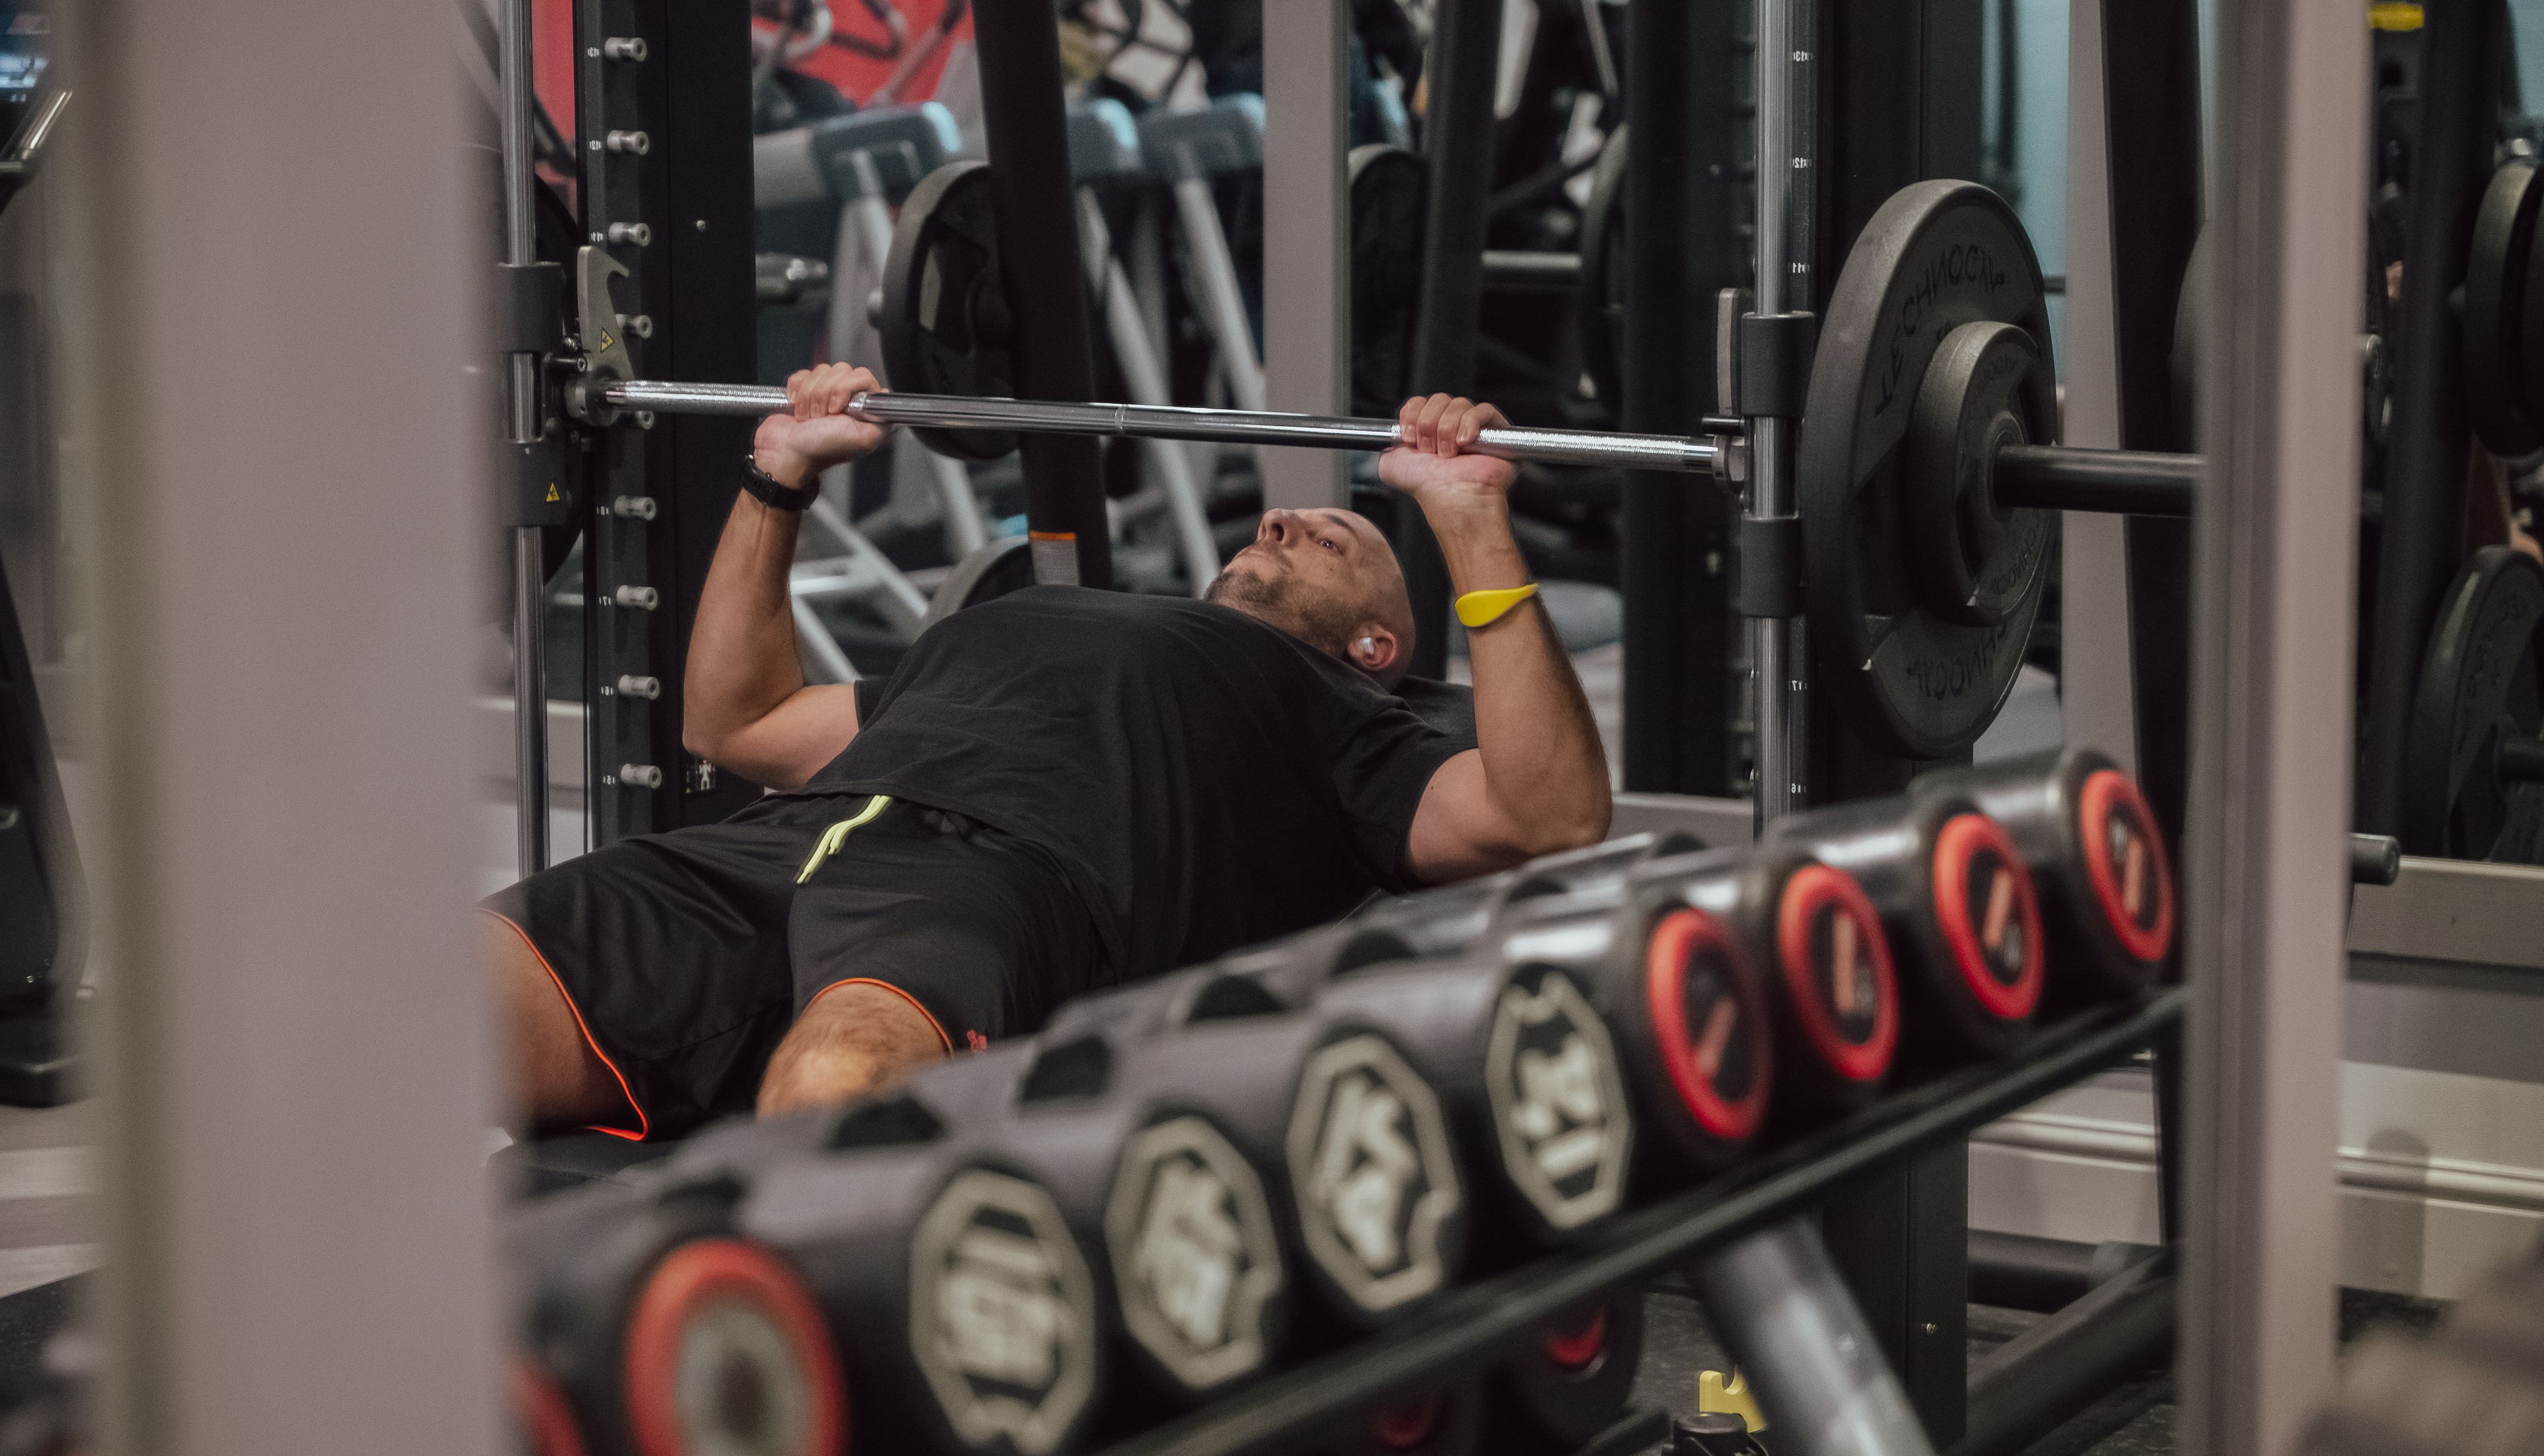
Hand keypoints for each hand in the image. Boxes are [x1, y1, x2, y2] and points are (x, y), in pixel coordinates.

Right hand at [753, 363, 889, 487]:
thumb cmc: (821, 449)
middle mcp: (847, 398)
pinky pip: (802, 374)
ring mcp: (825, 393)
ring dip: (809, 396)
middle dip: (825, 393)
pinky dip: (796, 391)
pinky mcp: (803, 390)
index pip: (863, 376)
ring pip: (820, 370)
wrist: (786, 453)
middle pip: (840, 369)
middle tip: (821, 417)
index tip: (836, 410)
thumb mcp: (862, 439)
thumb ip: (884, 421)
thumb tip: (887, 397)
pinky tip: (797, 409)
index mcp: (863, 408)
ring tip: (809, 418)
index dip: (846, 388)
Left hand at [1378, 394, 1517, 505]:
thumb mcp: (1391, 467)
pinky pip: (1483, 410)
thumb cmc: (1429, 489)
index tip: (1409, 437)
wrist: (1451, 499)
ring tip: (1448, 454)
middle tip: (1429, 450)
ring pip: (1458, 403)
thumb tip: (1392, 436)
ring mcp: (1473, 428)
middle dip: (1428, 424)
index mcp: (1427, 432)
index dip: (1413, 414)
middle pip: (1438, 399)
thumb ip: (1387, 446)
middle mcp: (1450, 428)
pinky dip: (1470, 423)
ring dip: (1447, 429)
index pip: (1419, 402)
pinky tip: (1464, 443)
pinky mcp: (1495, 430)